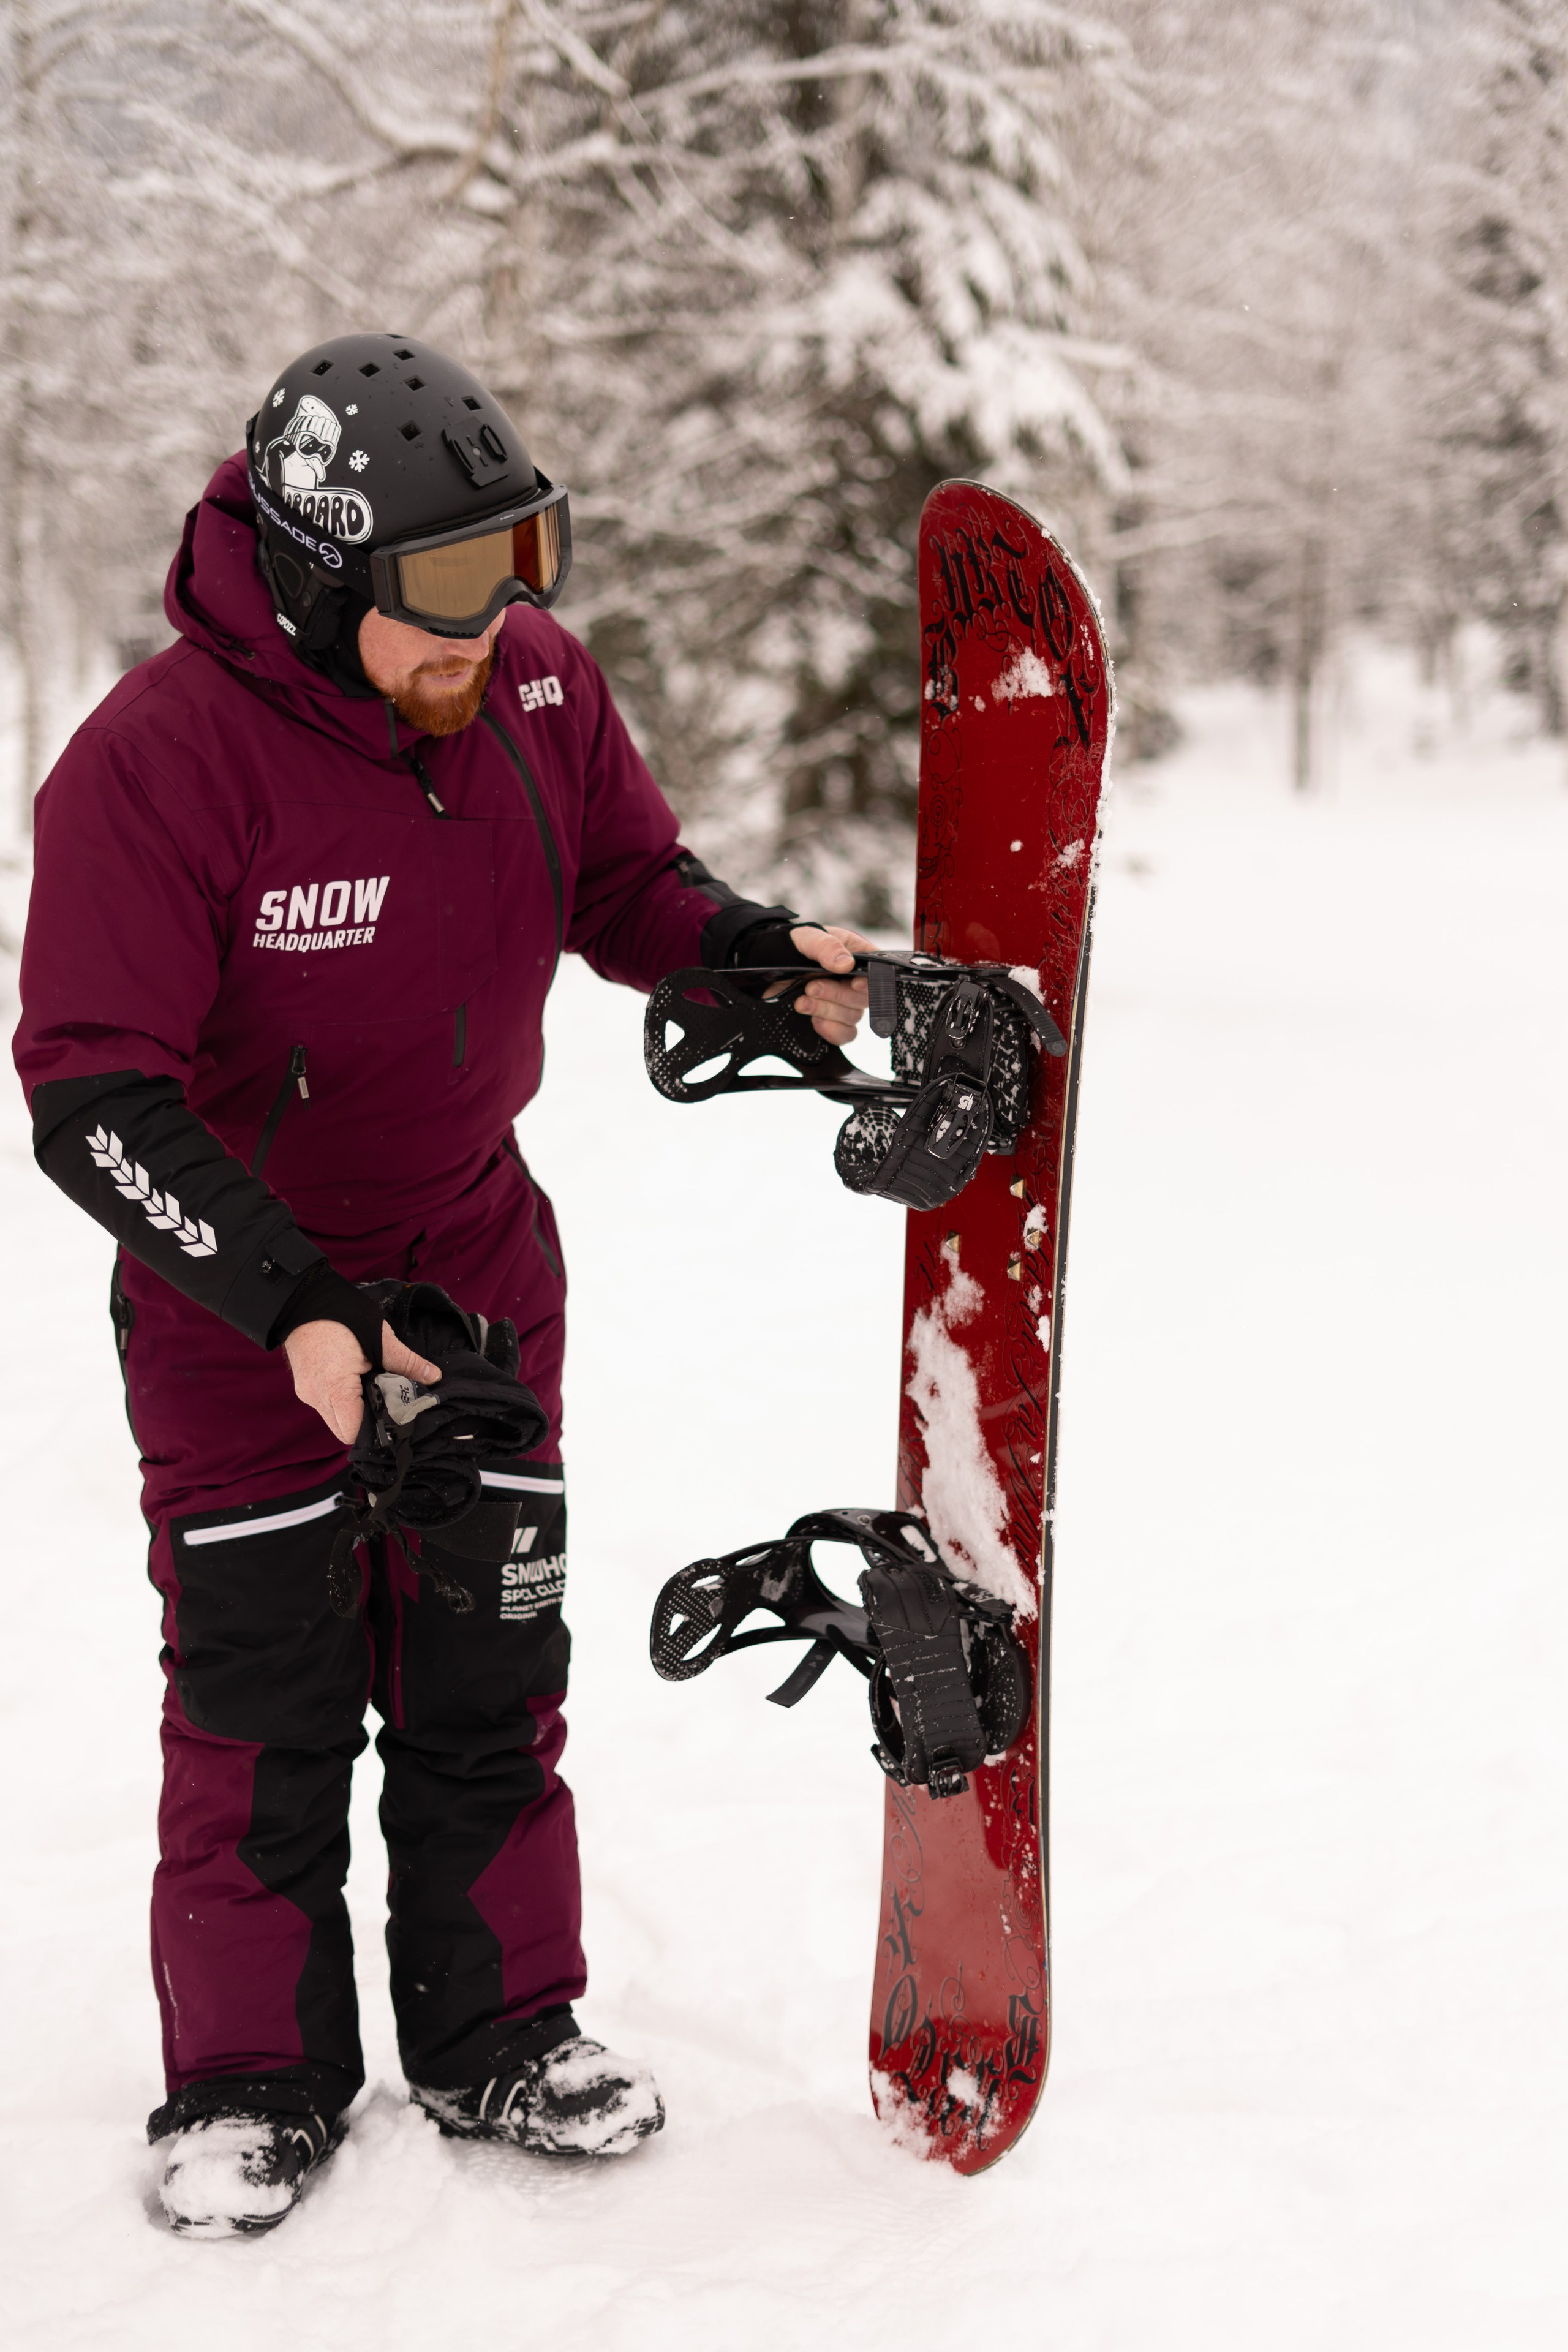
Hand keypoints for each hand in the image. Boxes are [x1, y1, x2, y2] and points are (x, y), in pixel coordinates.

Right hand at [283, 1319, 441, 1445]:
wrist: (303, 1297)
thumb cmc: (340, 1314)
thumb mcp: (379, 1337)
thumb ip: (406, 1362)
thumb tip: (433, 1376)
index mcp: (333, 1388)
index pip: (353, 1433)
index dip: (378, 1429)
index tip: (398, 1414)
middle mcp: (316, 1397)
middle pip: (346, 1430)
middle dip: (370, 1422)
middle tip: (391, 1401)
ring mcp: (307, 1392)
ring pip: (337, 1419)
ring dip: (357, 1411)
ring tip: (376, 1388)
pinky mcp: (305, 1385)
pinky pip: (328, 1405)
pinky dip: (345, 1401)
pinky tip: (361, 1381)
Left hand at [779, 923, 873, 1044]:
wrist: (766, 964)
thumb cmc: (791, 946)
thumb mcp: (806, 937)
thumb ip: (826, 946)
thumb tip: (846, 963)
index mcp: (856, 955)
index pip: (879, 971)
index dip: (871, 981)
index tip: (854, 983)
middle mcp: (854, 980)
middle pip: (864, 998)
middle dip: (836, 995)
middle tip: (811, 987)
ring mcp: (845, 1002)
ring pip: (853, 1017)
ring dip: (827, 1011)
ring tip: (802, 1001)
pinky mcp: (833, 1020)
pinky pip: (845, 1034)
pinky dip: (831, 1030)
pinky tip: (814, 1020)